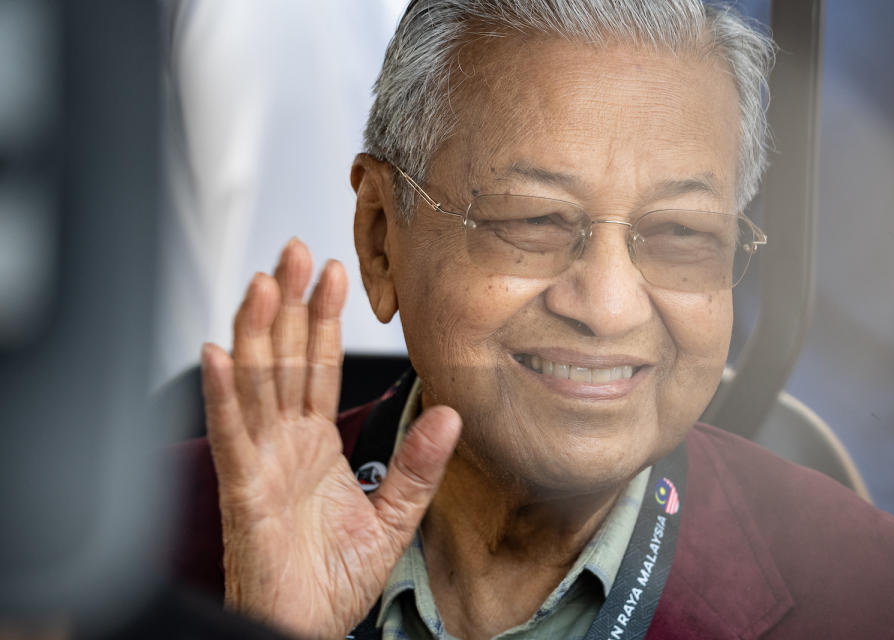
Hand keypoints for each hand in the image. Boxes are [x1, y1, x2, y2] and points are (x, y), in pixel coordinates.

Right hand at [200, 239, 460, 638]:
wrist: (304, 626)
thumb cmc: (332, 579)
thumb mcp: (394, 515)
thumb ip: (419, 465)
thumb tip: (451, 414)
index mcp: (314, 445)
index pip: (316, 368)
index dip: (322, 320)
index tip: (333, 273)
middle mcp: (283, 444)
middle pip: (282, 360)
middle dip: (287, 304)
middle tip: (294, 251)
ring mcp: (260, 463)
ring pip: (254, 384)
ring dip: (256, 330)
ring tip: (264, 281)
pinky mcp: (244, 491)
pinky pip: (231, 436)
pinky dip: (223, 395)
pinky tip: (220, 354)